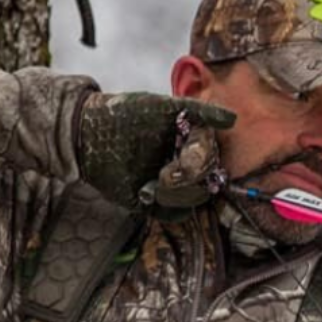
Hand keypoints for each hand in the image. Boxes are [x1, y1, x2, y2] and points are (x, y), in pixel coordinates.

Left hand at [78, 91, 233, 208]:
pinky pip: (174, 214)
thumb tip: (232, 119)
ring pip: (194, 199)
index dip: (201, 160)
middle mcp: (184, 162)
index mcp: (189, 140)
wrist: (89, 135)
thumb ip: (198, 110)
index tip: (185, 158)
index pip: (211, 156)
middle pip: (207, 181)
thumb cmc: (125, 114)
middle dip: (188, 179)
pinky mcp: (156, 202)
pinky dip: (164, 207)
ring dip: (176, 194)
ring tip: (153, 183)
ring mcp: (171, 184)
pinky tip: (145, 193)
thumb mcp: (161, 106)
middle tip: (165, 175)